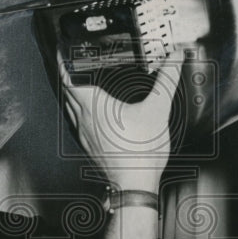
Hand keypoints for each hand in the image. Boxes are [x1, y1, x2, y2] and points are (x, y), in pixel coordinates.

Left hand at [59, 51, 184, 190]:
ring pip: (71, 110)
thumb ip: (167, 80)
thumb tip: (174, 59)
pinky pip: (79, 125)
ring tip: (79, 86)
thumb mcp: (158, 109)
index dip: (64, 63)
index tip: (63, 53)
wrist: (135, 185)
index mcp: (94, 106)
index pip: (69, 79)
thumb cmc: (141, 153)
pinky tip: (93, 116)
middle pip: (67, 94)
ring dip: (72, 96)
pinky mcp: (91, 147)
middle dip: (68, 77)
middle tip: (71, 66)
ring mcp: (86, 135)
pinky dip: (80, 114)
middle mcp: (84, 120)